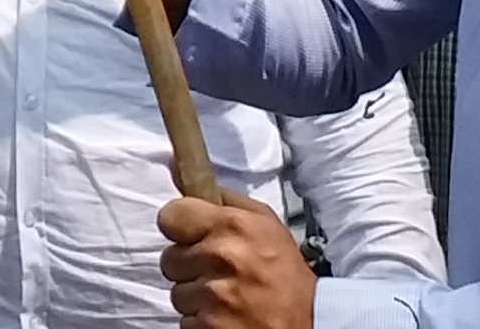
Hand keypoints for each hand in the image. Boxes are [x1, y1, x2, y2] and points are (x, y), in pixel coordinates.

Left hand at [157, 192, 310, 327]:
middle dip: (190, 266)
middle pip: (170, 258)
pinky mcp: (209, 328)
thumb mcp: (263, 222)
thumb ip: (219, 195)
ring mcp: (215, 297)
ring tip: (228, 296)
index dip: (180, 227)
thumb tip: (175, 167)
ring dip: (197, 297)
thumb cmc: (285, 274)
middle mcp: (222, 258)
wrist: (310, 323)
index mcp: (233, 226)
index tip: (192, 235)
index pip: (170, 216)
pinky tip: (227, 316)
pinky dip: (202, 322)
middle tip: (221, 272)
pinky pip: (185, 321)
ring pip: (177, 293)